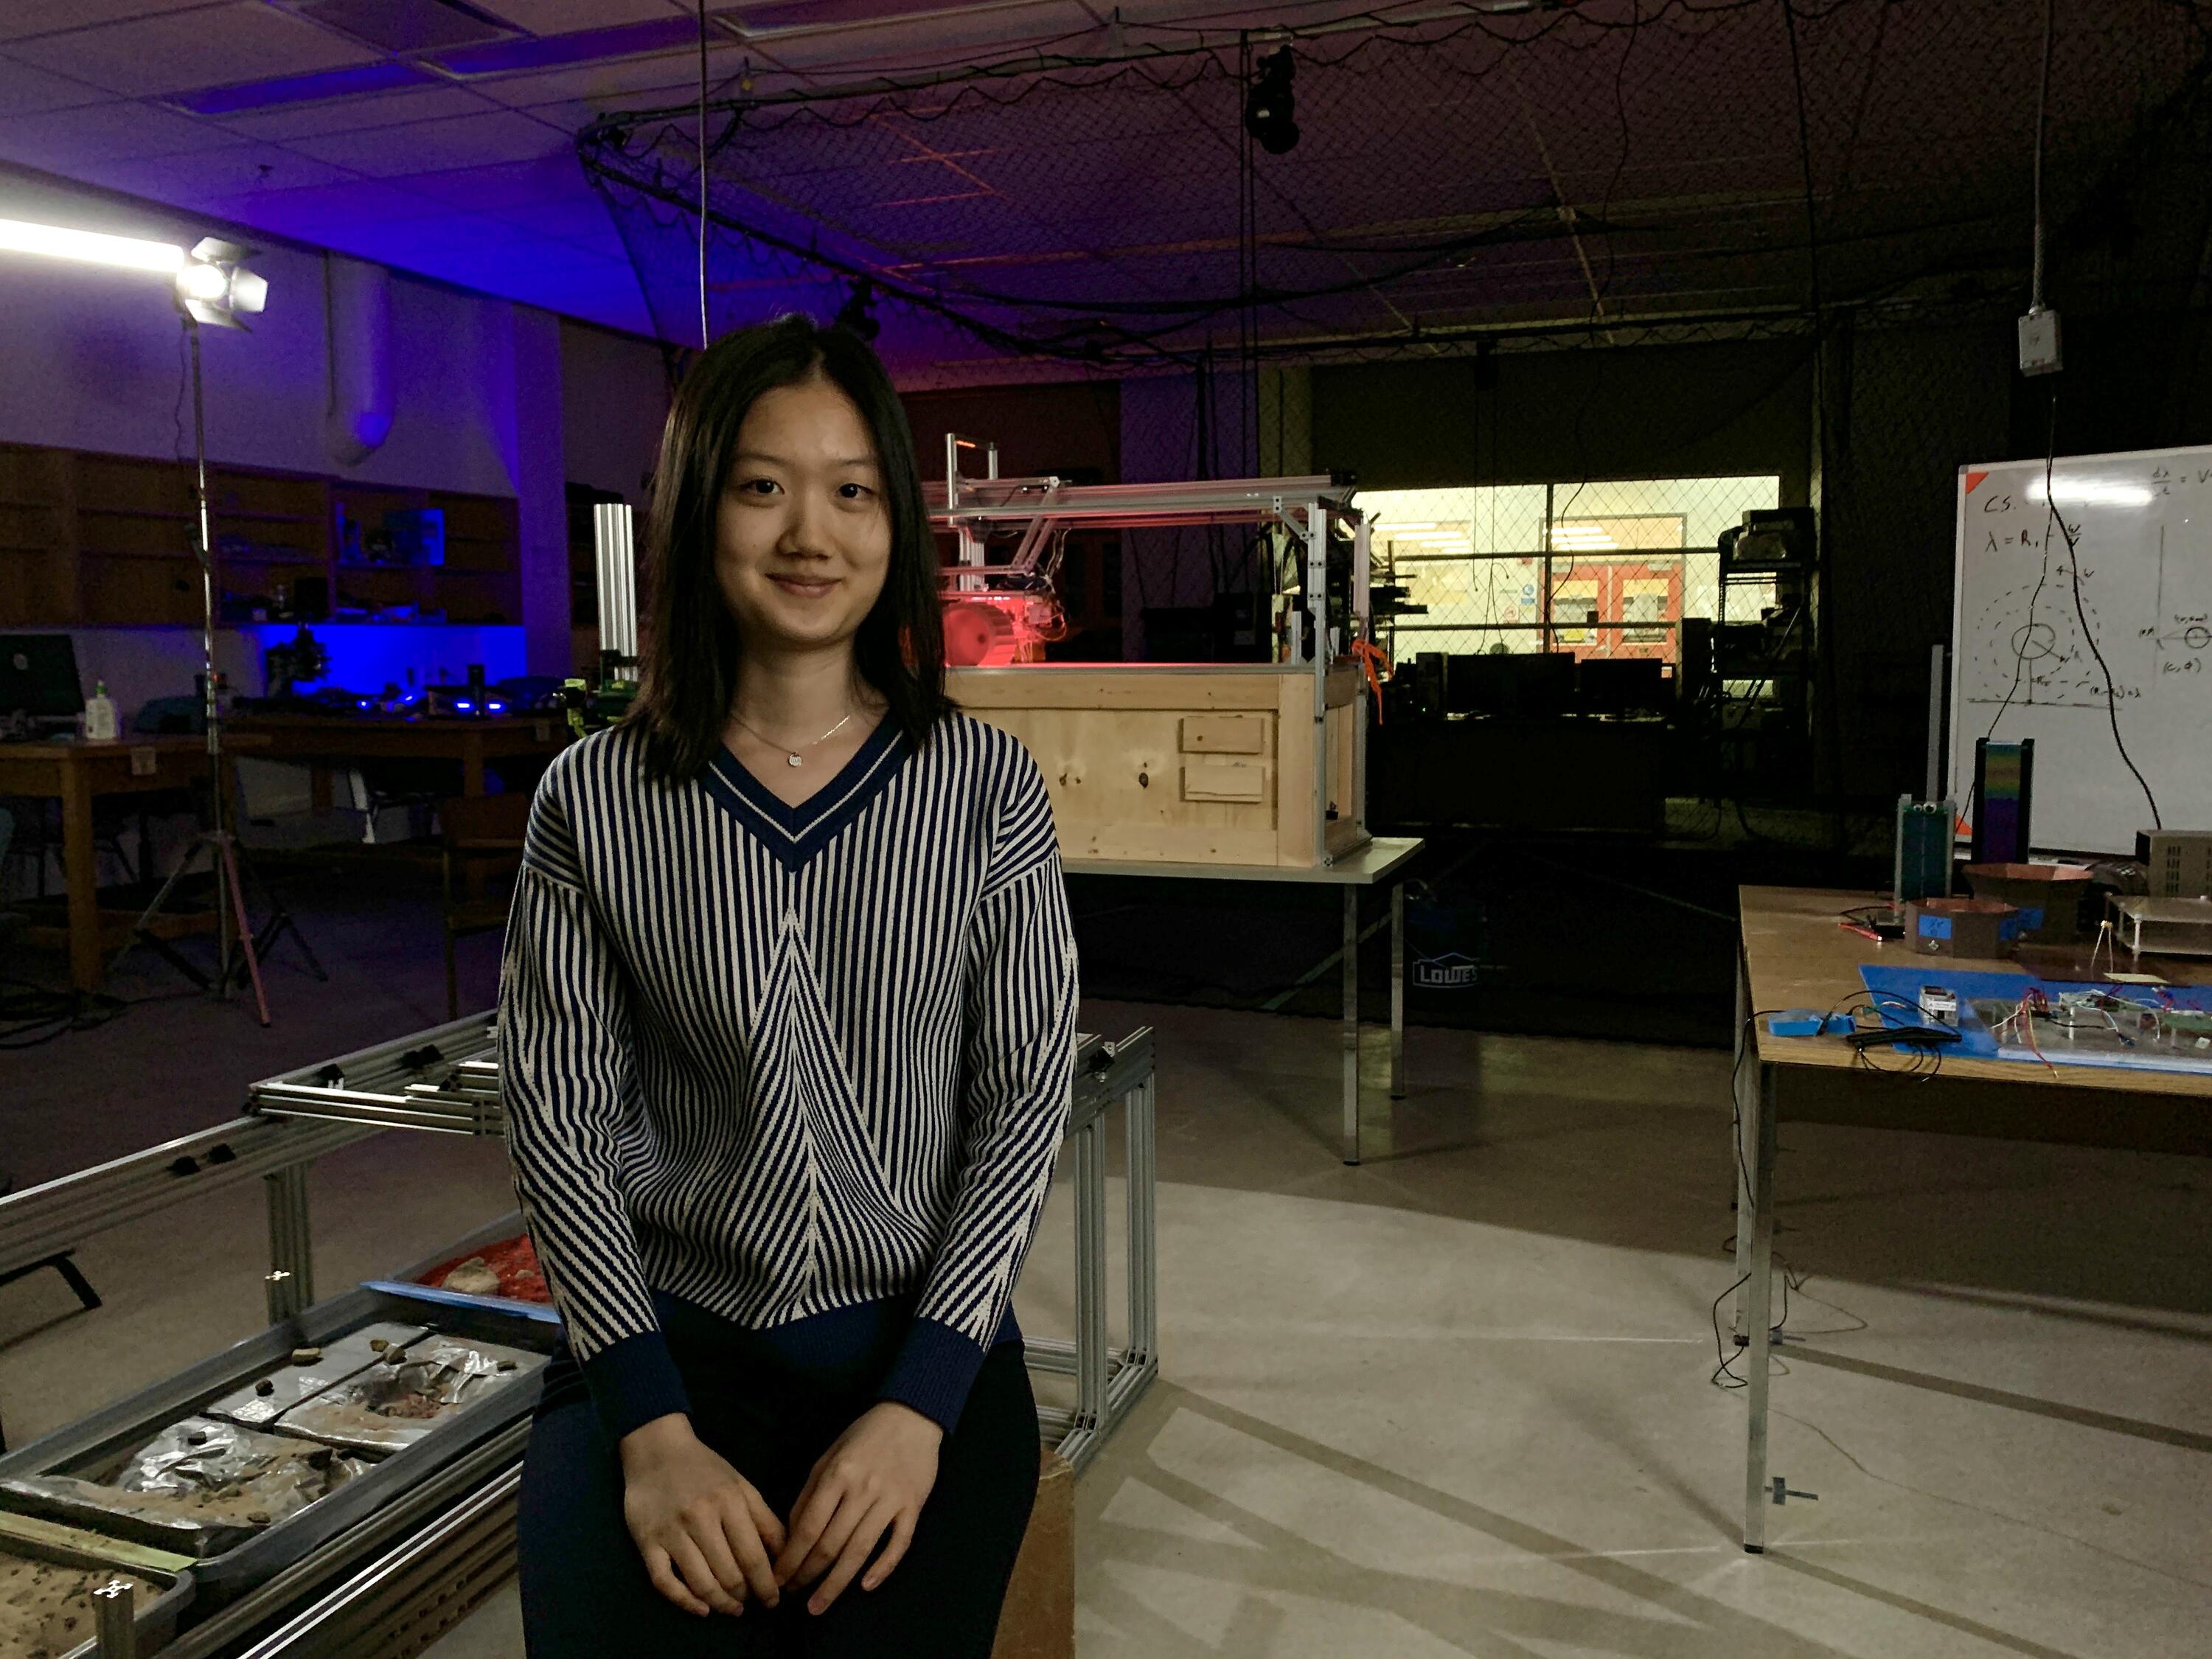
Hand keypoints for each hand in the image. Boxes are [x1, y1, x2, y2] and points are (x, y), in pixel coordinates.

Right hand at [619, 1414, 786, 1618]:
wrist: (656, 1449)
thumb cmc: (704, 1469)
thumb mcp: (741, 1485)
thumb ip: (765, 1519)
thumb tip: (786, 1556)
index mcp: (729, 1501)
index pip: (753, 1555)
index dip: (766, 1584)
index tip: (774, 1600)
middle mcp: (700, 1518)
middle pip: (729, 1574)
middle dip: (746, 1595)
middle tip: (752, 1602)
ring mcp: (671, 1532)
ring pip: (701, 1583)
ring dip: (721, 1604)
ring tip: (733, 1609)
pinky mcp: (646, 1543)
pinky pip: (664, 1582)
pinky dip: (685, 1602)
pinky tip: (702, 1609)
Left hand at [774, 1402, 941, 1614]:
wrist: (911, 1417)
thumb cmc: (863, 1437)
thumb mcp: (828, 1457)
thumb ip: (809, 1494)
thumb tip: (791, 1536)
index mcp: (837, 1475)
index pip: (807, 1528)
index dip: (790, 1558)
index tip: (778, 1578)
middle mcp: (862, 1489)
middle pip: (830, 1544)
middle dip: (807, 1575)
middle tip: (792, 1595)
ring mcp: (890, 1500)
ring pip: (859, 1550)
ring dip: (836, 1583)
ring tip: (818, 1605)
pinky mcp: (913, 1507)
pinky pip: (898, 1544)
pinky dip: (882, 1568)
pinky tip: (865, 1587)